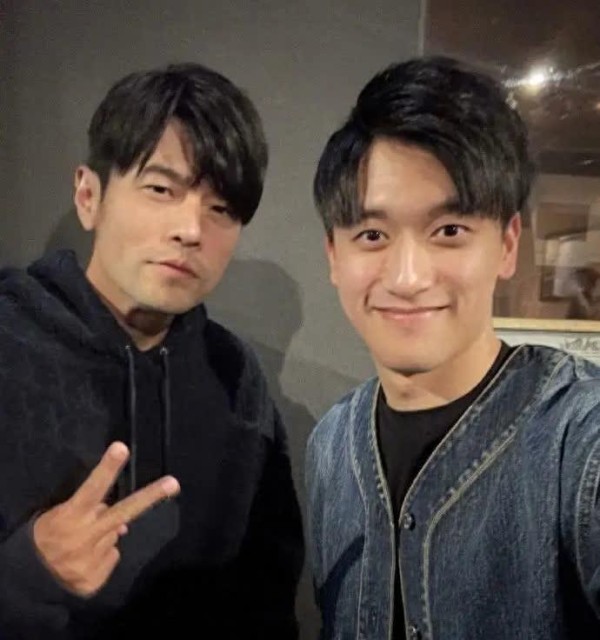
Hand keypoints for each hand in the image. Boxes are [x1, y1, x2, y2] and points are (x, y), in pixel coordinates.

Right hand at [33, 442, 179, 596]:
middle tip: (173, 483)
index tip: (122, 447)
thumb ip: (89, 511)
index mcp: (70, 516)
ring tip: (83, 541)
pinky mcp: (94, 580)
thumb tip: (123, 522)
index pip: (93, 488)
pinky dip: (103, 555)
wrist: (30, 578)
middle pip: (123, 513)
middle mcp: (83, 538)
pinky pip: (112, 557)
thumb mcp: (59, 515)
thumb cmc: (48, 535)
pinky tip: (86, 557)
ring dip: (106, 535)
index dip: (108, 468)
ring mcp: (90, 561)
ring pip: (116, 536)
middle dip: (150, 497)